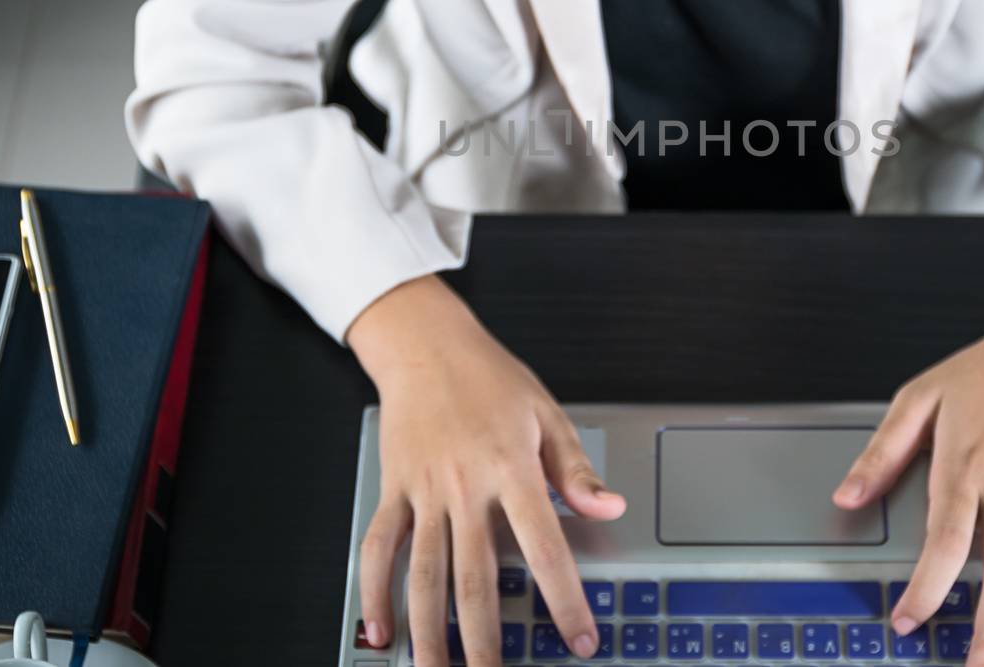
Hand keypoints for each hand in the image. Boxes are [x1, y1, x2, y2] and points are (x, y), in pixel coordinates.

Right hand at [346, 274, 626, 666]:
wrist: (426, 346)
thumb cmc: (490, 378)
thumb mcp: (547, 413)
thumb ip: (576, 469)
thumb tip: (610, 507)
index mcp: (511, 467)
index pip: (545, 547)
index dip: (565, 599)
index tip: (579, 640)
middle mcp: (464, 485)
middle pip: (475, 576)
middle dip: (486, 638)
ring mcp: (423, 491)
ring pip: (423, 574)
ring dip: (430, 631)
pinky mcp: (393, 490)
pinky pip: (379, 548)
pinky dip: (374, 592)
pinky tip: (380, 632)